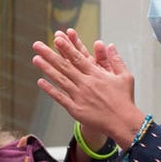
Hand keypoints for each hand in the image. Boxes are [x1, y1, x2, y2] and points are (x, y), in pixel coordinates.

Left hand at [32, 29, 145, 149]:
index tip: (56, 38)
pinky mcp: (75, 109)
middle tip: (37, 45)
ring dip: (46, 69)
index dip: (66, 47)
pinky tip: (40, 82)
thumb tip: (110, 45)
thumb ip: (115, 60)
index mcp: (96, 74)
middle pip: (65, 66)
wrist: (122, 123)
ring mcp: (79, 96)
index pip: (78, 57)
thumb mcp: (125, 76)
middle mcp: (86, 83)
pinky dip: (50, 90)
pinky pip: (60, 97)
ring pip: (60, 79)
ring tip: (35, 59)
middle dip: (50, 54)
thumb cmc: (124, 99)